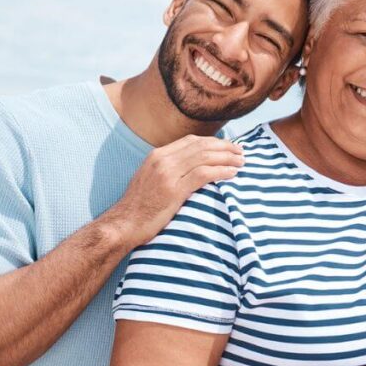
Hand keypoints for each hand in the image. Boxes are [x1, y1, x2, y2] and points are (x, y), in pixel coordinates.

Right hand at [104, 135, 244, 248]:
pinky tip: (232, 173)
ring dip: (227, 158)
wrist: (124, 224)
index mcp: (157, 155)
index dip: (214, 142)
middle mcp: (162, 159)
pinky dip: (220, 171)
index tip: (228, 147)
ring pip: (204, 157)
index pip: (192, 141)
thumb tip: (192, 168)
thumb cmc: (140, 207)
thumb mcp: (151, 179)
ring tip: (242, 162)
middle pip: (201, 146)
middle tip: (241, 152)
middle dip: (225, 147)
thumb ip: (169, 170)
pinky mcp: (173, 189)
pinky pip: (203, 174)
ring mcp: (167, 173)